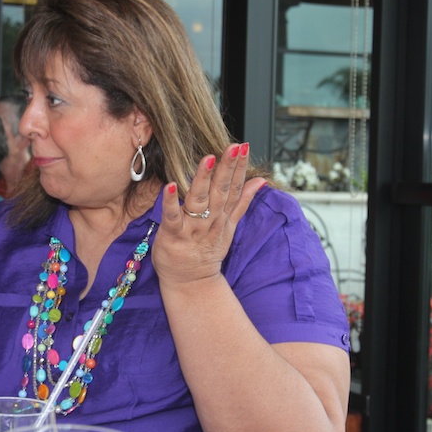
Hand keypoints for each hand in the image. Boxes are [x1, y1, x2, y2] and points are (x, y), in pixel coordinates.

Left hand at [152, 142, 266, 286]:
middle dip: (228, 168)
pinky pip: (172, 218)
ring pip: (200, 201)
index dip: (239, 167)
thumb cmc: (206, 250)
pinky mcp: (173, 236)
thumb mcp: (230, 226)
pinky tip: (170, 186)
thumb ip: (243, 201)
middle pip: (221, 192)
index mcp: (223, 215)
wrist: (191, 284)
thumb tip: (260, 180)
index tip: (243, 147)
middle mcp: (210, 221)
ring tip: (208, 159)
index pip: (234, 188)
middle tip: (234, 147)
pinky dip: (171, 203)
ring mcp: (192, 229)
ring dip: (204, 180)